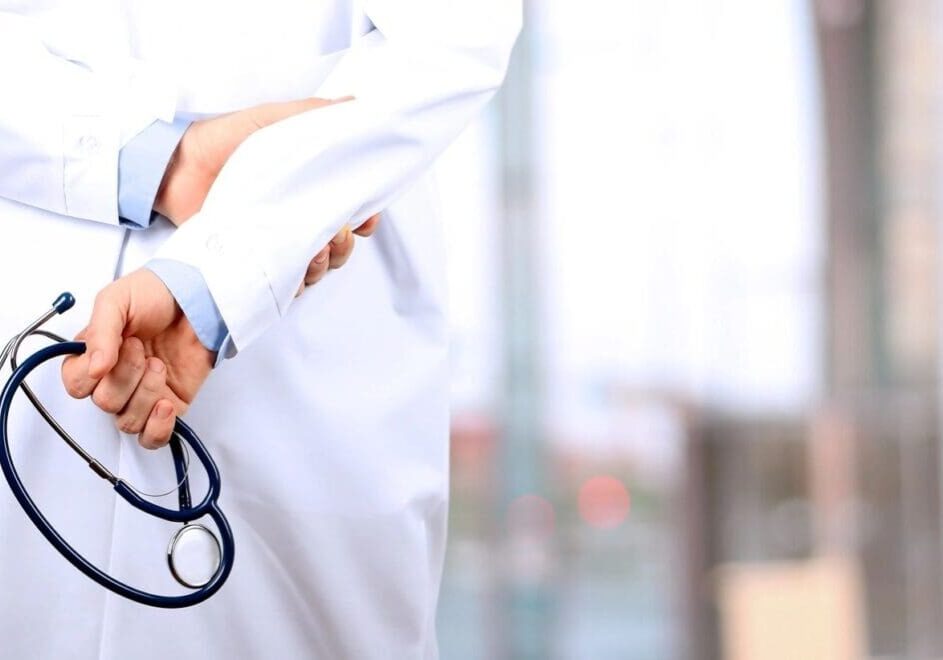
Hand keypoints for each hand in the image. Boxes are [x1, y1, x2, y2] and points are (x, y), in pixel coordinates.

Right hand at [61, 270, 210, 448]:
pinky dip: (157, 427)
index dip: (91, 373)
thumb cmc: (156, 295)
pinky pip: (152, 437)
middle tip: (141, 349)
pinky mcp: (169, 405)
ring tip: (159, 365)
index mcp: (95, 356)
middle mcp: (115, 379)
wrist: (199, 299)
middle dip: (125, 375)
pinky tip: (166, 403)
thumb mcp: (118, 300)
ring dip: (145, 393)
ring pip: (127, 421)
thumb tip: (93, 368)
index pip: (75, 385)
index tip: (115, 348)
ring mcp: (142, 395)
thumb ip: (100, 333)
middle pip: (104, 403)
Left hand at [153, 95, 378, 293]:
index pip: (354, 209)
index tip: (367, 216)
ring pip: (322, 267)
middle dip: (347, 243)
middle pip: (343, 245)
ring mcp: (279, 242)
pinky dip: (297, 280)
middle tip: (337, 232)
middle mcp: (299, 217)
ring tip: (314, 249)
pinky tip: (292, 267)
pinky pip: (289, 284)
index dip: (367, 216)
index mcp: (310, 187)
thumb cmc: (224, 141)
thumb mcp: (272, 121)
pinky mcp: (259, 262)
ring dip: (326, 262)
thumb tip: (355, 105)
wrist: (178, 168)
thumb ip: (314, 115)